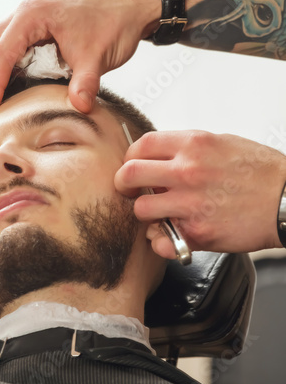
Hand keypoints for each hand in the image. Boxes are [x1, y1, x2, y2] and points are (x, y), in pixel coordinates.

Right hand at [0, 0, 160, 118]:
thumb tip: (78, 108)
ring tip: (19, 96)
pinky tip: (32, 85)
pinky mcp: (37, 31)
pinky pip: (11, 50)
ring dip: (0, 73)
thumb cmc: (114, 21)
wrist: (130, 6)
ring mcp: (29, 23)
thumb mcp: (98, 56)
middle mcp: (24, 16)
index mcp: (32, 16)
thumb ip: (85, 83)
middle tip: (7, 100)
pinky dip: (13, 69)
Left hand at [114, 130, 285, 256]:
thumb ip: (187, 149)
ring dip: (145, 212)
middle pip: (130, 174)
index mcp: (193, 145)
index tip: (132, 165)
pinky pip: (160, 240)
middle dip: (124, 184)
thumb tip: (161, 156)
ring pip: (141, 210)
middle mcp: (187, 171)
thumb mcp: (222, 143)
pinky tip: (170, 234)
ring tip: (158, 213)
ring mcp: (191, 203)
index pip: (141, 145)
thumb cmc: (260, 171)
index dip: (130, 157)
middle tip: (131, 190)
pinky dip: (160, 240)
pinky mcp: (198, 233)